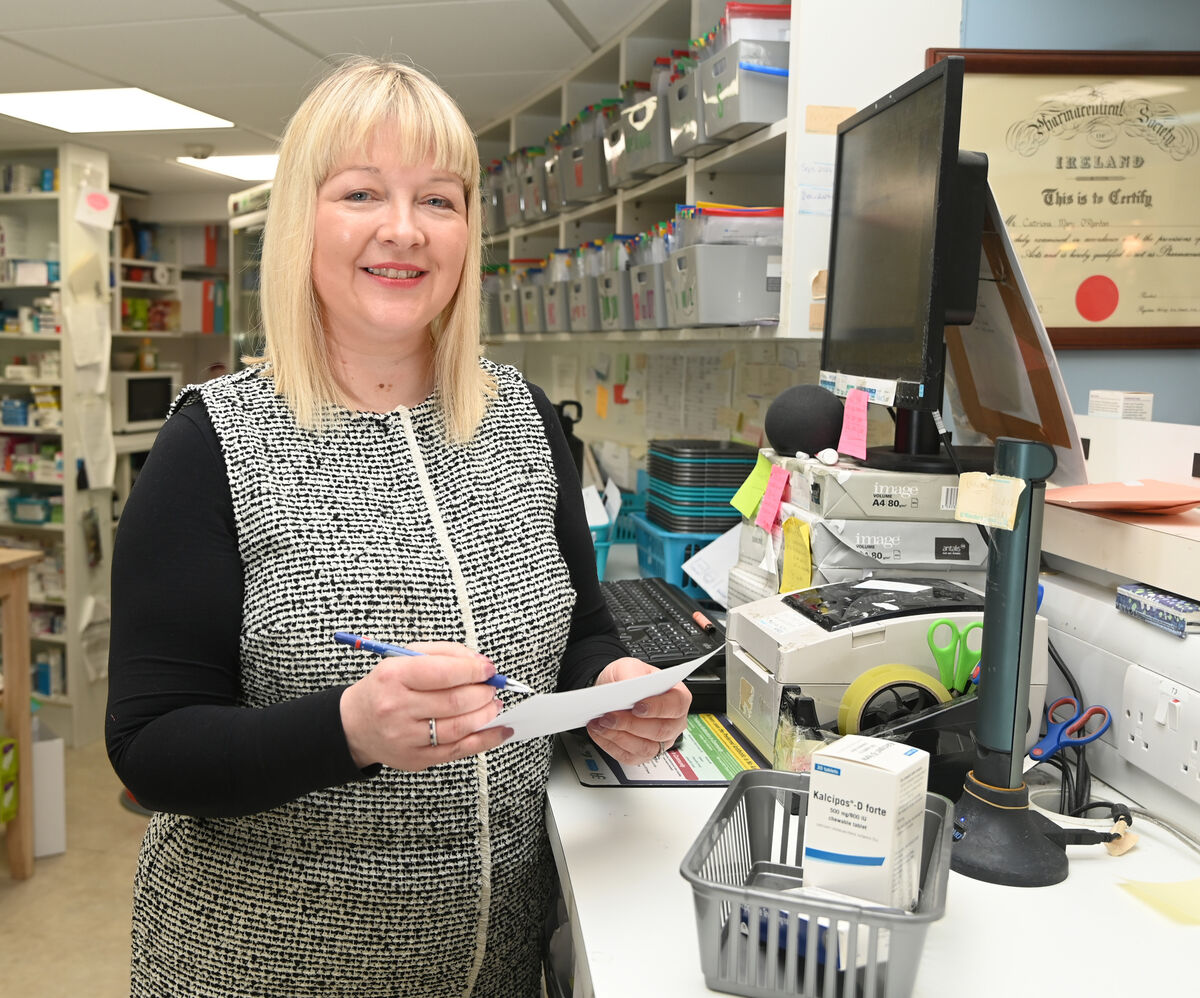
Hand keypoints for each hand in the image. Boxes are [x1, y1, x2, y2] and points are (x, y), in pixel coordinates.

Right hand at [338, 642, 511, 770]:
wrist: (355, 725)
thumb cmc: (386, 687)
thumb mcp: (405, 658)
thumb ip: (445, 653)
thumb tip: (481, 665)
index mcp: (393, 676)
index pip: (442, 673)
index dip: (472, 671)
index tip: (489, 669)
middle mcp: (397, 708)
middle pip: (454, 702)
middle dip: (483, 693)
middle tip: (492, 688)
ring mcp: (406, 738)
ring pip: (459, 727)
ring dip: (486, 714)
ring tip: (494, 705)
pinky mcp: (416, 759)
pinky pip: (458, 751)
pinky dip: (485, 740)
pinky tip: (500, 730)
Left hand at [585, 657, 690, 765]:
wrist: (612, 692)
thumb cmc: (627, 679)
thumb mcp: (628, 666)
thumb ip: (631, 674)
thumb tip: (630, 686)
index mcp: (677, 697)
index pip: (676, 706)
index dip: (657, 708)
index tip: (637, 707)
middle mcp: (673, 723)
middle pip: (659, 730)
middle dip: (631, 724)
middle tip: (610, 716)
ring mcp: (660, 741)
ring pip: (645, 748)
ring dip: (619, 736)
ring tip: (601, 723)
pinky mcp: (643, 754)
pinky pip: (629, 756)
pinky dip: (611, 745)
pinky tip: (600, 732)